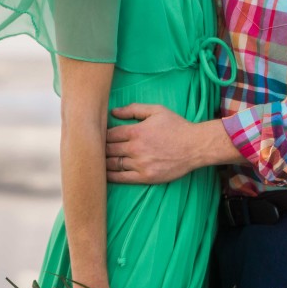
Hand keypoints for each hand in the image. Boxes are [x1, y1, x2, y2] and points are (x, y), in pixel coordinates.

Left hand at [106, 104, 245, 183]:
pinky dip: (110, 176)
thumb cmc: (176, 126)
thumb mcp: (156, 111)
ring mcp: (140, 164)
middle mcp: (136, 148)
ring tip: (94, 163)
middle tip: (91, 150)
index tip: (96, 137)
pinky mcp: (145, 177)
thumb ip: (133, 109)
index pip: (109, 134)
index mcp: (136, 131)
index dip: (100, 135)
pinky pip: (121, 178)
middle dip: (98, 149)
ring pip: (112, 164)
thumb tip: (113, 112)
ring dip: (101, 163)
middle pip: (108, 150)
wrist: (195, 146)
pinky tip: (103, 175)